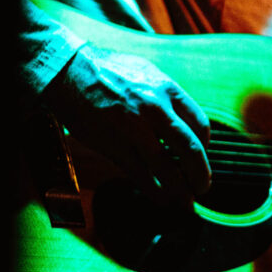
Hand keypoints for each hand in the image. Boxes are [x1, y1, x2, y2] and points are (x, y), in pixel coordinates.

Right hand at [44, 43, 210, 208]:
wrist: (67, 70)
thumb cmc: (107, 70)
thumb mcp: (145, 72)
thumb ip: (166, 96)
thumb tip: (183, 120)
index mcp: (166, 88)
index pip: (199, 125)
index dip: (205, 147)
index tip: (201, 156)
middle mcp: (154, 108)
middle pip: (190, 149)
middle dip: (200, 174)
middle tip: (203, 187)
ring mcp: (133, 129)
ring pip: (166, 167)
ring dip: (180, 190)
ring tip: (186, 202)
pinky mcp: (113, 145)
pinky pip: (140, 175)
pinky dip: (154, 191)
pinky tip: (161, 199)